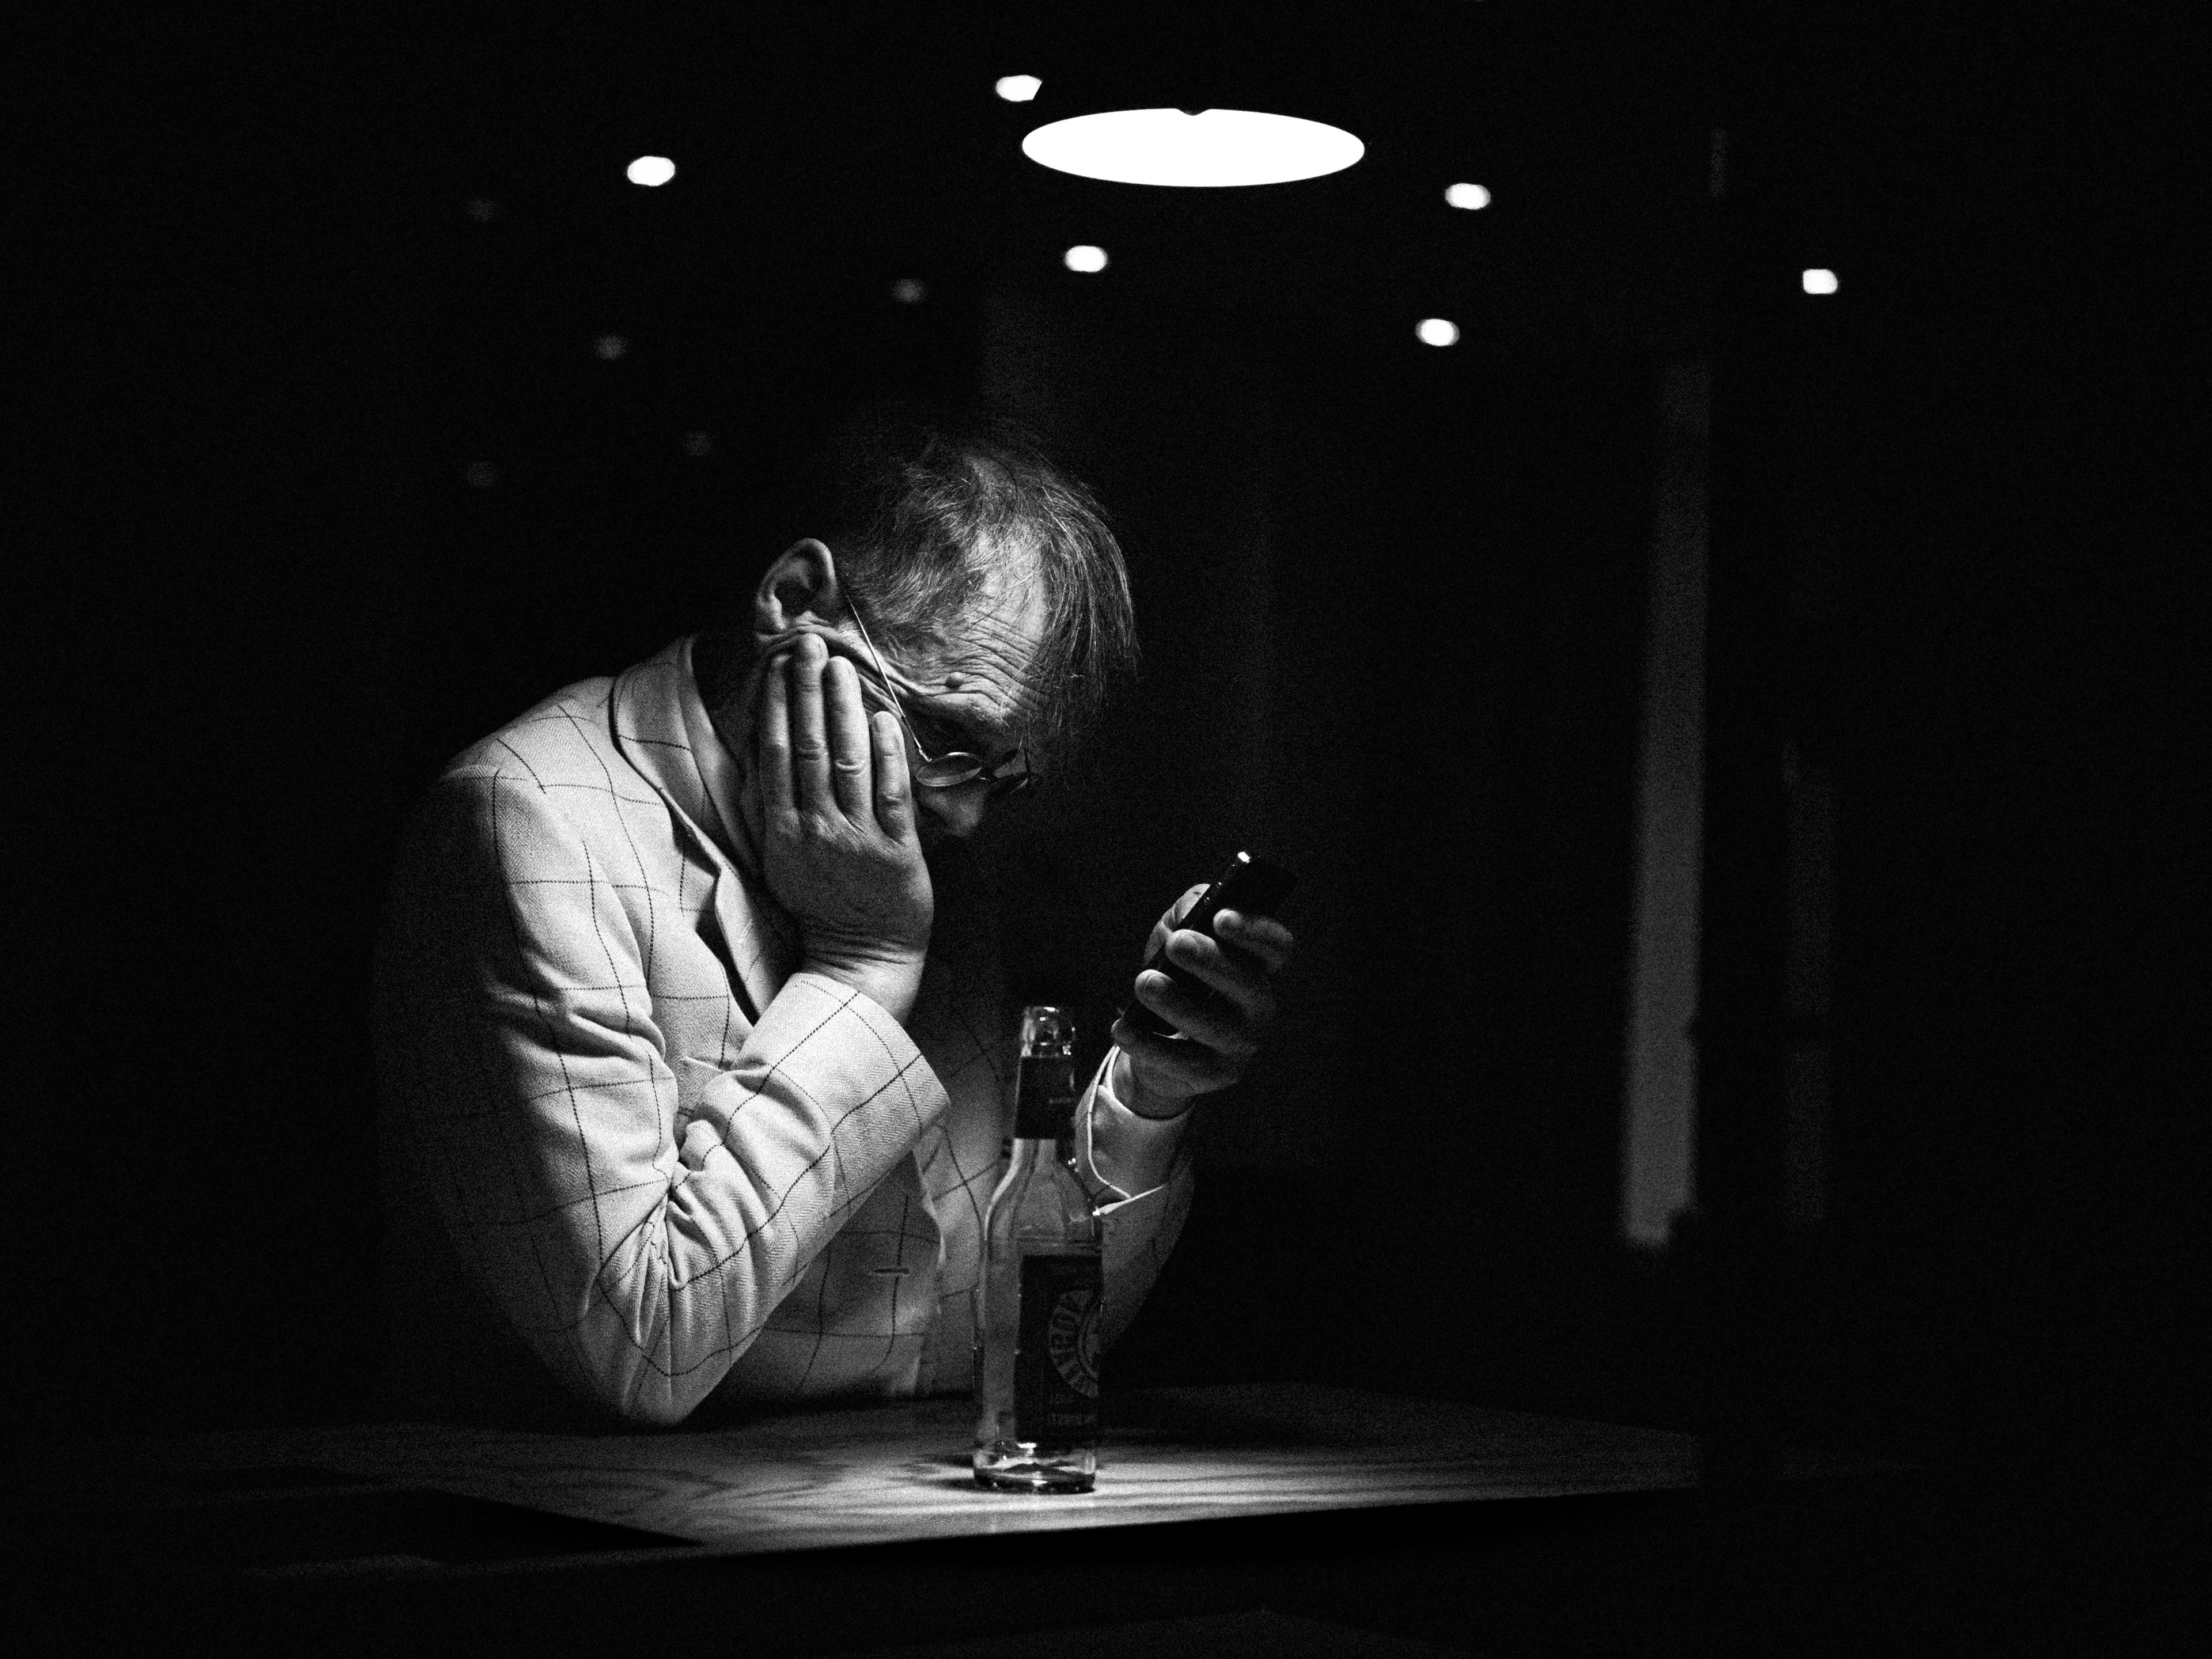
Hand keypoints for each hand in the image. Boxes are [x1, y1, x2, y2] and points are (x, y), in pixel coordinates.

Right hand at [757, 633, 932, 1021]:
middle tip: (811, 645)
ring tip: (843, 668)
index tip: (781, 665)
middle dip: (809, 692)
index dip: (780, 706)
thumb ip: (769, 812)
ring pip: (848, 764)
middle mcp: (816, 829)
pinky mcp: (896, 852)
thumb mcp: (780, 860)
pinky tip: (883, 719)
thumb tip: (758, 758)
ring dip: (844, 711)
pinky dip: (886, 755)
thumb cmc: (820, 905)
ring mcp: (856, 839)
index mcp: (784, 830)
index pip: (777, 755)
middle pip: (810, 749)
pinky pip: (890, 795)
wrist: (859, 960)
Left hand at [1109, 884, 1295, 1118]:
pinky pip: (1182, 1062)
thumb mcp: (1178, 933)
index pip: (1276, 947)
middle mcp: (1259, 1007)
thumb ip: (1189, 912)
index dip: (1255, 931)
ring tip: (1145, 982)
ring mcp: (1241, 1045)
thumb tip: (1192, 909)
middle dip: (1212, 961)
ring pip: (1214, 1027)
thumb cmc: (1176, 976)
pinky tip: (1121, 1027)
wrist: (1157, 1039)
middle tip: (1177, 942)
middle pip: (1248, 985)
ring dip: (1178, 1003)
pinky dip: (1148, 1045)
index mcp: (1258, 967)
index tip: (1221, 917)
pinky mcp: (1214, 1075)